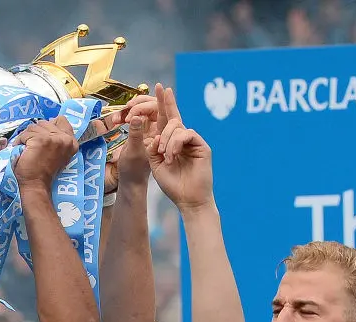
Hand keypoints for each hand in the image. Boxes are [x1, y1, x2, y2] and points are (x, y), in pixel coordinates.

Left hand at [13, 117, 78, 192]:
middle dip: (35, 132)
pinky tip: (22, 151)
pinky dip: (20, 141)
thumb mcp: (58, 153)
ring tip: (27, 150)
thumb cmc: (43, 172)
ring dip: (26, 137)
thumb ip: (57, 139)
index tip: (41, 137)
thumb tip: (48, 124)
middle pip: (45, 122)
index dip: (48, 126)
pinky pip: (26, 134)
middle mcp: (65, 139)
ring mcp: (54, 139)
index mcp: (72, 142)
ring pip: (34, 127)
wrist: (37, 186)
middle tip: (32, 146)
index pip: (61, 120)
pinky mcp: (41, 140)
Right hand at [107, 96, 158, 191]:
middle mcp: (156, 130)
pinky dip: (127, 116)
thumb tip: (137, 117)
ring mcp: (148, 130)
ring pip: (143, 112)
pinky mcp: (139, 132)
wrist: (129, 181)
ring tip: (120, 116)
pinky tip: (118, 119)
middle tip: (128, 108)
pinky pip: (136, 118)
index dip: (163, 99)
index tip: (160, 87)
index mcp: (161, 135)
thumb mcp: (134, 152)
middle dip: (141, 104)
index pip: (164, 112)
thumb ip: (135, 134)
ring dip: (132, 110)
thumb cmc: (133, 170)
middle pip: (153, 108)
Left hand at [142, 84, 213, 212]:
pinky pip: (187, 134)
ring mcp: (193, 141)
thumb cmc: (173, 185)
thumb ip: (153, 149)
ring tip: (166, 157)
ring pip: (177, 127)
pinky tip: (172, 156)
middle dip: (165, 111)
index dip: (164, 104)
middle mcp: (183, 139)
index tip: (159, 88)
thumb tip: (154, 135)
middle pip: (174, 117)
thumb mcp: (156, 165)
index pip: (167, 120)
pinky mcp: (202, 146)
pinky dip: (176, 143)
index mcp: (171, 142)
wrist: (188, 199)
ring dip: (167, 141)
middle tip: (159, 112)